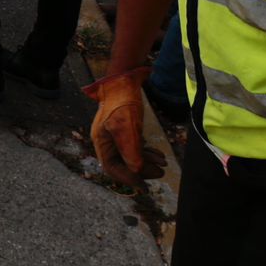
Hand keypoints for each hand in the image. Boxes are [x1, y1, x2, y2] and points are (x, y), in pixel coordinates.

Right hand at [83, 68, 165, 185]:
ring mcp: (116, 134)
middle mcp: (107, 140)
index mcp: (102, 141)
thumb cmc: (122, 101)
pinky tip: (159, 155)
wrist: (124, 79)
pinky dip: (147, 152)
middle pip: (123, 163)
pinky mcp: (125, 128)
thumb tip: (136, 171)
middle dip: (141, 170)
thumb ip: (130, 150)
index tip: (144, 186)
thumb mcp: (126, 126)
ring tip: (164, 164)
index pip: (112, 168)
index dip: (128, 178)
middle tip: (160, 174)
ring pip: (131, 155)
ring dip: (147, 162)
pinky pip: (135, 146)